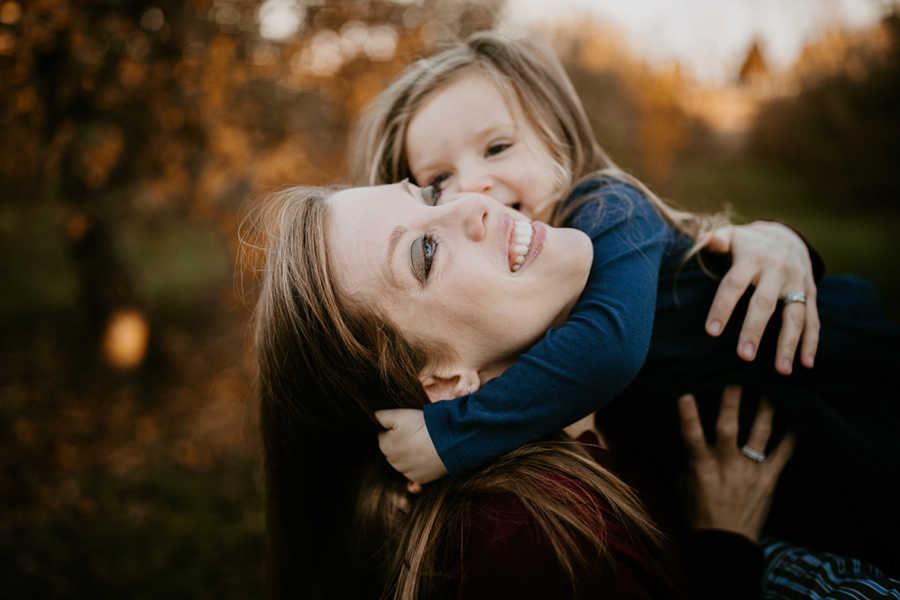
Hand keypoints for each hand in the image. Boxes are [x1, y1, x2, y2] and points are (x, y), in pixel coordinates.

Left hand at [374, 408, 447, 487]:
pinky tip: (424, 462)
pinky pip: (415, 476)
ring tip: (423, 444)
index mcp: (386, 446)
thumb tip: (373, 417)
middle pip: (394, 450)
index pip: (384, 436)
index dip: (394, 429)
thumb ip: (382, 416)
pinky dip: (419, 470)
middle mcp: (393, 462)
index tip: (406, 426)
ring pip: (405, 462)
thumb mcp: (400, 415)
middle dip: (402, 443)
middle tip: (416, 433)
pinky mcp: (420, 479)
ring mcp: (407, 472)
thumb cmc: (422, 428)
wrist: (447, 444)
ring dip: (411, 455)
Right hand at [678, 387, 795, 541]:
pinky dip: (793, 435)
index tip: (684, 392)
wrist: (725, 544)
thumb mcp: (684, 485)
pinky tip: (800, 418)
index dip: (687, 413)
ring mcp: (750, 471)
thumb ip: (688, 459)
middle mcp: (726, 465)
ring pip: (759, 434)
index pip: (691, 434)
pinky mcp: (769, 480)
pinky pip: (783, 453)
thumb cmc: (698, 513)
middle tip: (736, 376)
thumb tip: (687, 435)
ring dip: (766, 408)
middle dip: (732, 400)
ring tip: (771, 386)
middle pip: (728, 427)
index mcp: (701, 466)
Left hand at [702, 221, 818, 374]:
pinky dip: (811, 342)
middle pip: (764, 303)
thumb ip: (717, 240)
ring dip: (788, 343)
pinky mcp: (811, 293)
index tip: (711, 331)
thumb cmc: (748, 244)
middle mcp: (777, 271)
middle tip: (744, 356)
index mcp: (752, 259)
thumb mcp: (732, 236)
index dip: (722, 307)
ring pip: (794, 315)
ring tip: (781, 370)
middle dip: (754, 330)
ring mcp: (797, 283)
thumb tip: (707, 241)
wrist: (786, 235)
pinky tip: (806, 364)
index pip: (734, 284)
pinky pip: (813, 319)